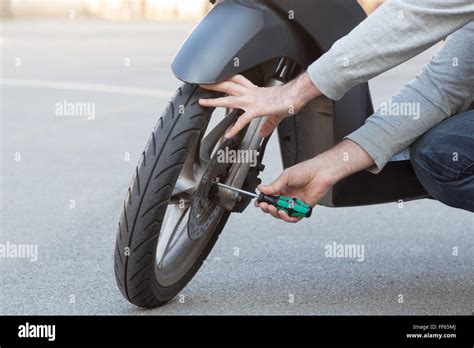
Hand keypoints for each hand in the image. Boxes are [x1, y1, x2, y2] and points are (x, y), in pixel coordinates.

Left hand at [199, 72, 320, 137]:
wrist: (296, 96)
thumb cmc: (289, 99)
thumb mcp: (275, 113)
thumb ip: (268, 124)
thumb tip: (264, 133)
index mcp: (254, 91)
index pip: (236, 82)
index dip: (225, 80)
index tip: (216, 80)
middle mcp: (250, 94)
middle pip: (227, 85)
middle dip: (214, 84)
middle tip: (201, 83)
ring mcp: (252, 101)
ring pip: (229, 99)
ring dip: (214, 100)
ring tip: (203, 102)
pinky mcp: (256, 110)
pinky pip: (243, 120)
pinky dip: (235, 128)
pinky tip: (228, 135)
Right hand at [256, 139, 374, 222]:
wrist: (320, 172)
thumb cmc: (306, 170)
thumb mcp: (286, 176)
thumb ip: (274, 185)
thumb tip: (261, 188)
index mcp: (283, 189)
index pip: (270, 198)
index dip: (264, 202)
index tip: (259, 203)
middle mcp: (288, 197)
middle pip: (275, 208)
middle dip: (268, 208)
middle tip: (265, 206)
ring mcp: (296, 203)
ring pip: (283, 214)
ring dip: (277, 213)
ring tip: (274, 208)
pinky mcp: (304, 208)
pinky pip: (294, 217)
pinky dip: (288, 217)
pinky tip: (284, 213)